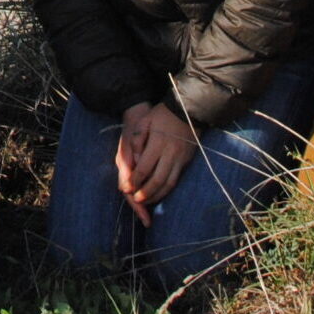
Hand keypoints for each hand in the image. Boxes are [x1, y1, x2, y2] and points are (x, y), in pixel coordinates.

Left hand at [115, 103, 196, 222]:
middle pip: (157, 179)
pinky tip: (160, 194)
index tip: (126, 189)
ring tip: (146, 202)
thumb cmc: (162, 115)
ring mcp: (180, 159)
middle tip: (136, 200)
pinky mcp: (186, 162)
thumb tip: (133, 160)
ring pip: (169, 183)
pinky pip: (176, 180)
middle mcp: (170, 154)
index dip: (135, 180)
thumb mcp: (145, 121)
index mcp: (157, 144)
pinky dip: (167, 190)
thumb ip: (137, 140)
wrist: (187, 111)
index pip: (144, 168)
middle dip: (146, 193)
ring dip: (157, 195)